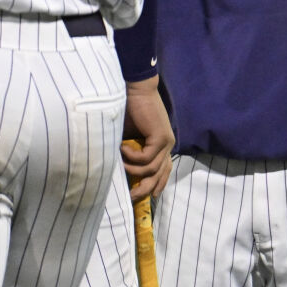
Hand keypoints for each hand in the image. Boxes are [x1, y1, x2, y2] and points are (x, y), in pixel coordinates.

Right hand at [121, 77, 172, 200]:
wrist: (134, 89)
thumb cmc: (128, 110)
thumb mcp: (128, 136)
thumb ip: (130, 151)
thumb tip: (119, 171)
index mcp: (161, 145)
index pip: (163, 171)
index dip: (156, 184)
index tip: (145, 197)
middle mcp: (167, 145)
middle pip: (160, 175)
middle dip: (146, 189)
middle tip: (132, 197)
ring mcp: (166, 142)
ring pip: (151, 169)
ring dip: (132, 168)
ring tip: (119, 161)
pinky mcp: (161, 137)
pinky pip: (146, 159)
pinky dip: (132, 157)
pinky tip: (122, 148)